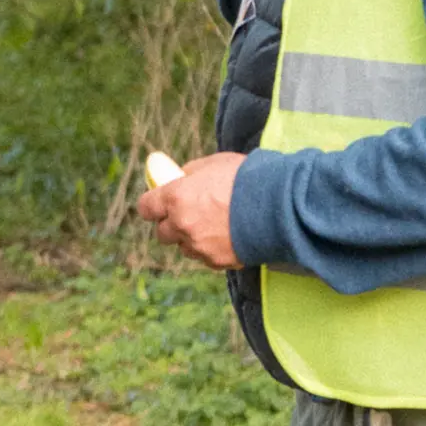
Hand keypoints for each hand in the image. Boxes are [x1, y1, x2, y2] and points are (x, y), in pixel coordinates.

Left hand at [135, 151, 244, 267]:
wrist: (278, 205)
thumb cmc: (246, 177)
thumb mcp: (213, 164)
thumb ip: (190, 173)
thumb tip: (179, 178)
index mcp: (176, 197)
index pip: (146, 208)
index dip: (152, 205)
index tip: (157, 203)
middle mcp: (182, 225)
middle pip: (162, 233)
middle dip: (171, 224)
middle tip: (187, 215)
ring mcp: (198, 246)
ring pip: (184, 247)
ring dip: (191, 238)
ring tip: (213, 226)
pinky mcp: (216, 261)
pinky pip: (205, 257)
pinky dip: (211, 250)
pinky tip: (228, 237)